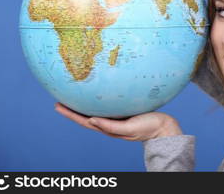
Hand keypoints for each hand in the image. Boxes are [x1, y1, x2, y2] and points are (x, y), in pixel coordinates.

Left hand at [54, 102, 181, 140]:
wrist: (165, 127)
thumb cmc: (149, 128)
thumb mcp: (129, 129)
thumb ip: (111, 126)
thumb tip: (91, 120)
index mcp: (109, 128)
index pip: (85, 121)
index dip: (71, 114)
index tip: (58, 105)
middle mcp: (110, 123)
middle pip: (87, 115)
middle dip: (73, 109)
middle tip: (59, 99)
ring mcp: (117, 118)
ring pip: (96, 110)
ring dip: (84, 104)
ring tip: (75, 95)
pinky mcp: (124, 112)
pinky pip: (108, 106)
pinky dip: (99, 101)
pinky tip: (99, 95)